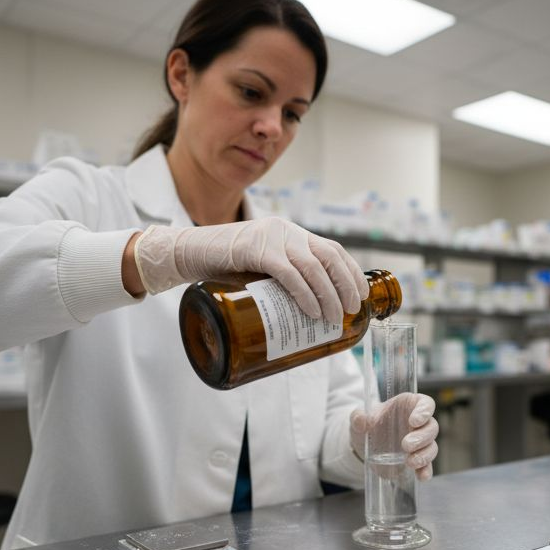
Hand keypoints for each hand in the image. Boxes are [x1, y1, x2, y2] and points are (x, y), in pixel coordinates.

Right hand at [132, 215, 368, 319]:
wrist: (186, 253)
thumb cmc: (222, 267)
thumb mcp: (259, 269)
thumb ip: (279, 279)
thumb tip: (303, 313)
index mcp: (290, 233)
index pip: (332, 248)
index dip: (351, 272)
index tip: (362, 296)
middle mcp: (286, 230)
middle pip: (329, 256)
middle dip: (346, 285)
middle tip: (351, 311)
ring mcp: (271, 238)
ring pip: (313, 267)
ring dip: (329, 295)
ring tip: (333, 319)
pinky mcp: (255, 250)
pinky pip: (288, 273)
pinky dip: (305, 294)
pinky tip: (312, 311)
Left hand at [350, 393, 438, 480]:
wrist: (364, 446)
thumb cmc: (367, 425)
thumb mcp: (358, 419)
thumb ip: (358, 417)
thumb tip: (362, 421)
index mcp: (408, 406)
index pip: (425, 404)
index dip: (424, 411)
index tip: (414, 421)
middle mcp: (418, 423)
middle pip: (431, 427)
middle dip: (422, 437)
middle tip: (406, 445)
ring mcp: (420, 442)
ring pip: (432, 446)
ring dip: (424, 455)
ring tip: (409, 462)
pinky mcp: (418, 458)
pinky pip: (428, 464)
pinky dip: (426, 470)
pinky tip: (421, 476)